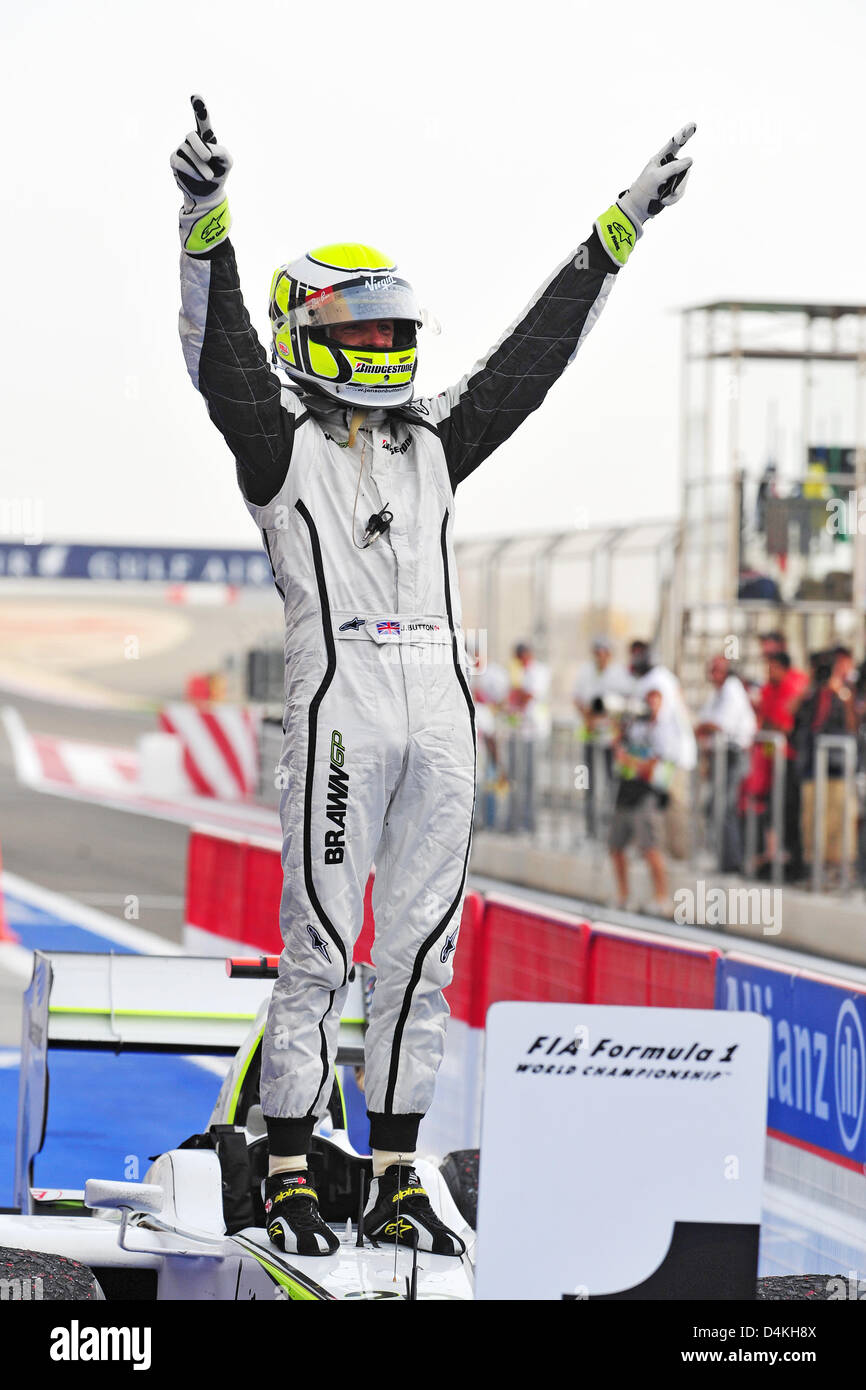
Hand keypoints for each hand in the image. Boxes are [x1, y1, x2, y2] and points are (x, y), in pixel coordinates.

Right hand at [171, 95, 232, 253]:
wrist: (209, 194)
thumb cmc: (219, 174)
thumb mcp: (226, 162)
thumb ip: (221, 151)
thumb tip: (206, 151)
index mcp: (206, 137)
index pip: (202, 120)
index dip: (199, 108)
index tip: (195, 96)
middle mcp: (192, 140)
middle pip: (192, 136)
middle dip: (201, 147)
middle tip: (208, 158)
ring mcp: (182, 149)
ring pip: (187, 152)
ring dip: (200, 165)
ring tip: (209, 176)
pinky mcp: (174, 161)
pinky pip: (180, 162)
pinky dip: (191, 170)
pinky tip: (201, 176)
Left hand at [617, 123, 695, 230]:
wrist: (638, 208)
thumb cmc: (644, 189)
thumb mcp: (657, 176)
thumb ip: (673, 167)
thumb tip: (690, 160)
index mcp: (660, 158)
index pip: (674, 144)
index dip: (684, 134)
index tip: (693, 124)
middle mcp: (668, 165)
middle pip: (684, 167)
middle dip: (678, 181)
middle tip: (669, 189)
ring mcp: (672, 177)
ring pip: (684, 181)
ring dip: (675, 192)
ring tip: (663, 198)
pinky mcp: (674, 188)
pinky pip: (681, 192)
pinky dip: (674, 199)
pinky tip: (665, 201)